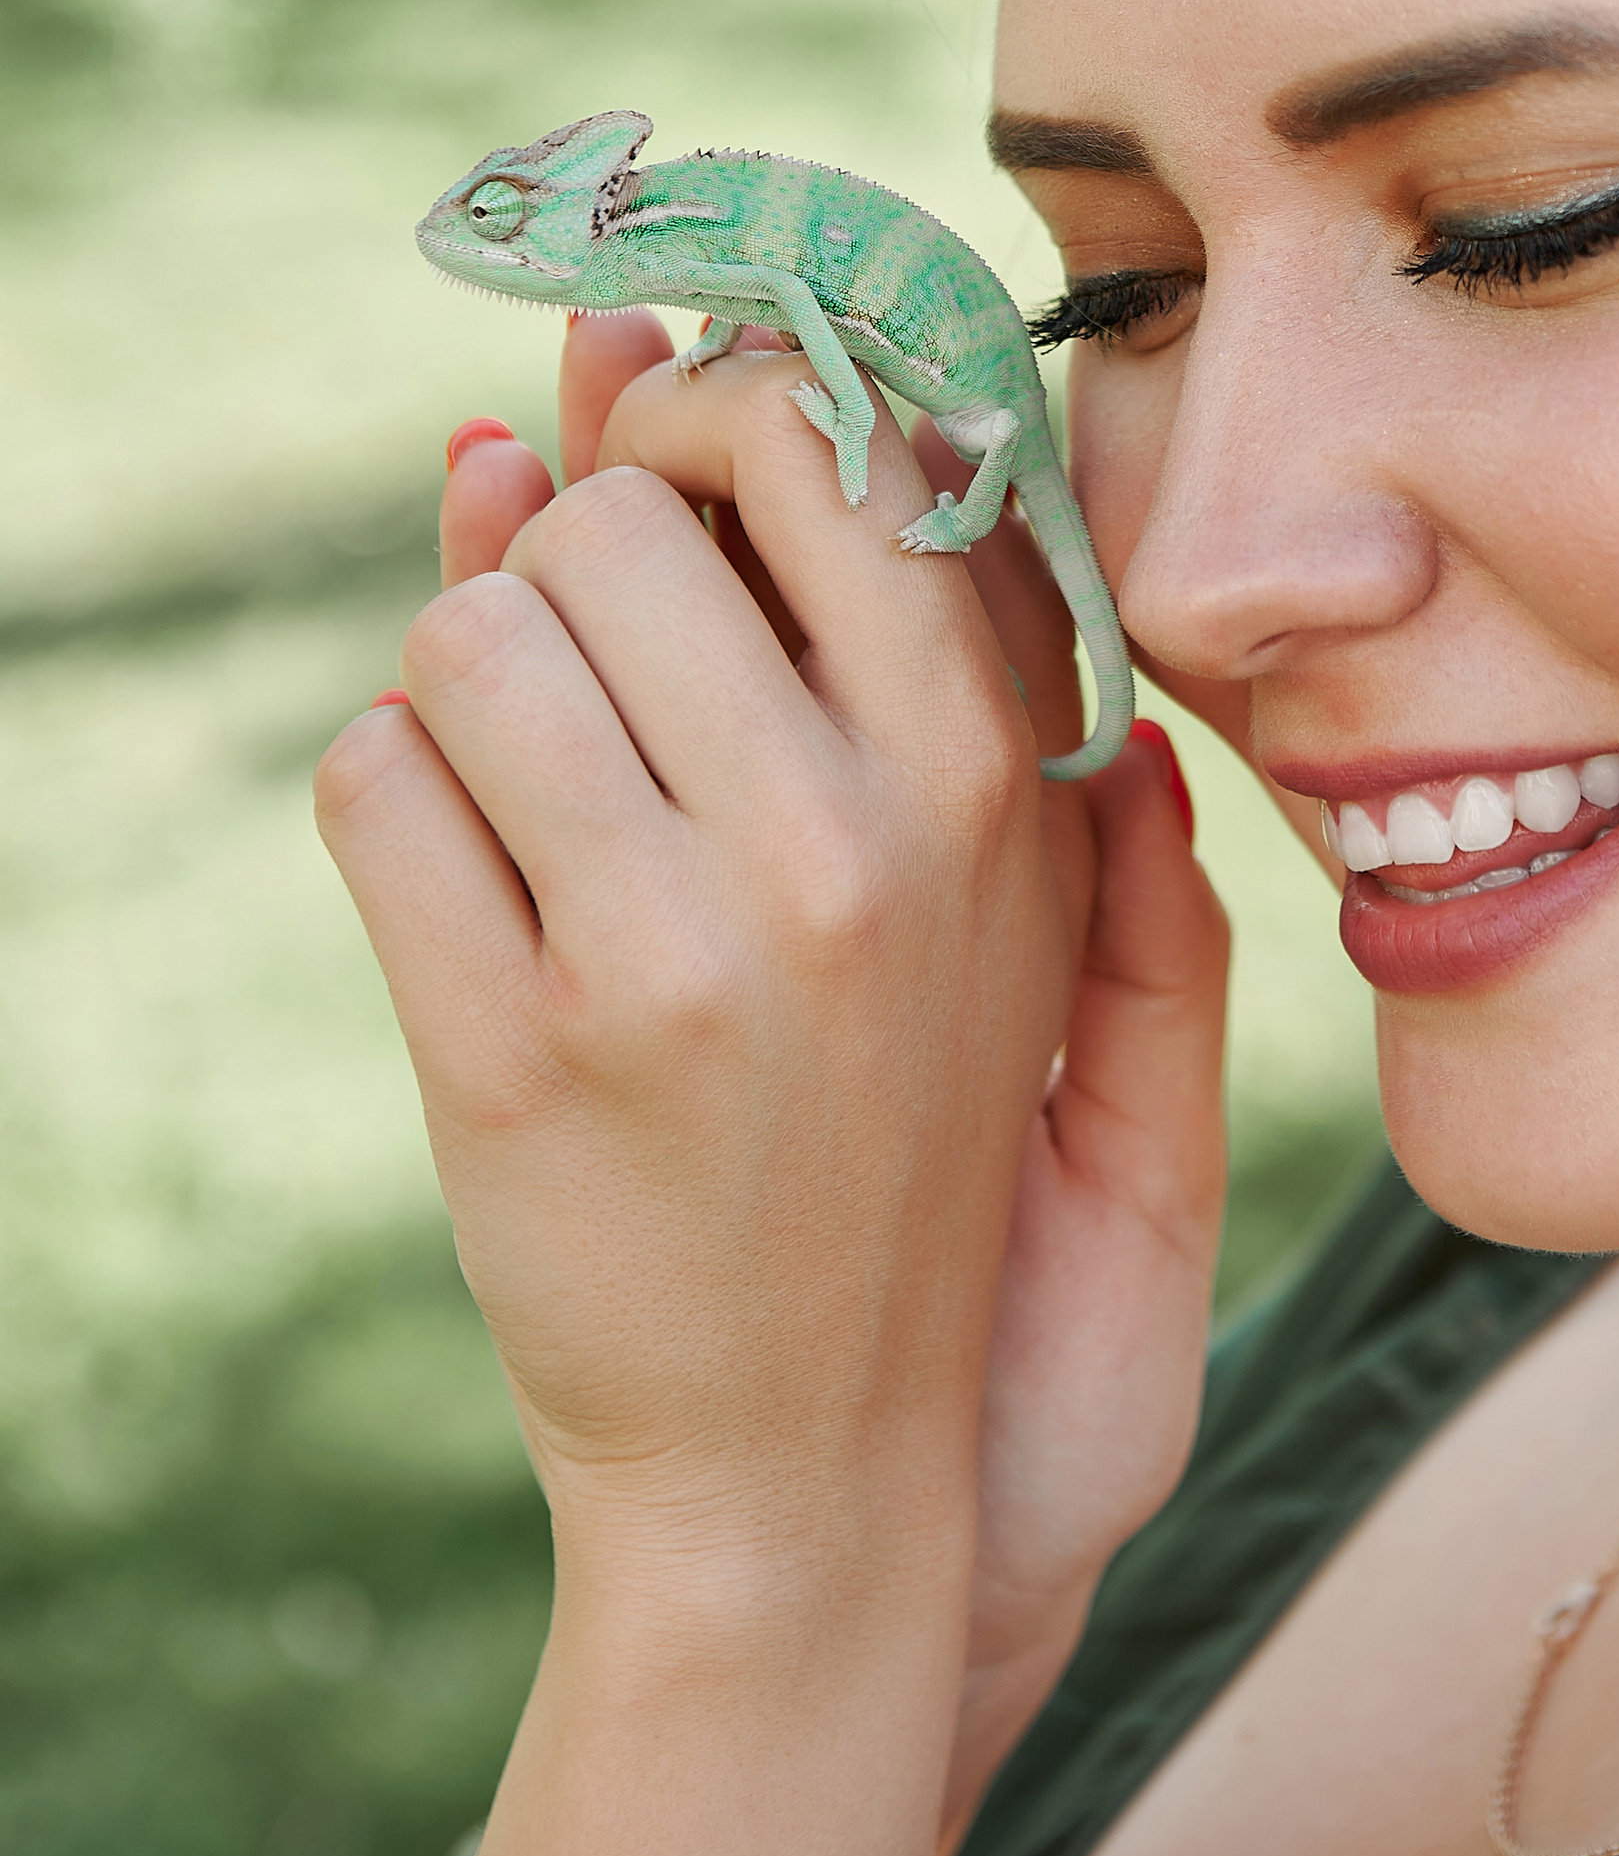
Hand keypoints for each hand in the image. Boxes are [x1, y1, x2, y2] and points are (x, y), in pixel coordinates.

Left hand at [328, 315, 1229, 1791]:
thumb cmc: (920, 1129)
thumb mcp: (1009, 886)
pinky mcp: (513, 1055)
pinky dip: (395, 802)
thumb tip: (723, 391)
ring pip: (472, 634)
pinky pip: (372, 782)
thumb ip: (941, 636)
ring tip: (542, 781)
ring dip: (474, 682)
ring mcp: (673, 952)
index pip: (823, 443)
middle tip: (606, 664)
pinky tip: (473, 883)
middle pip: (614, 518)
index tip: (682, 480)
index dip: (711, 415)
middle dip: (577, 564)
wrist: (816, 1465)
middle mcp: (844, 844)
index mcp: (987, 780)